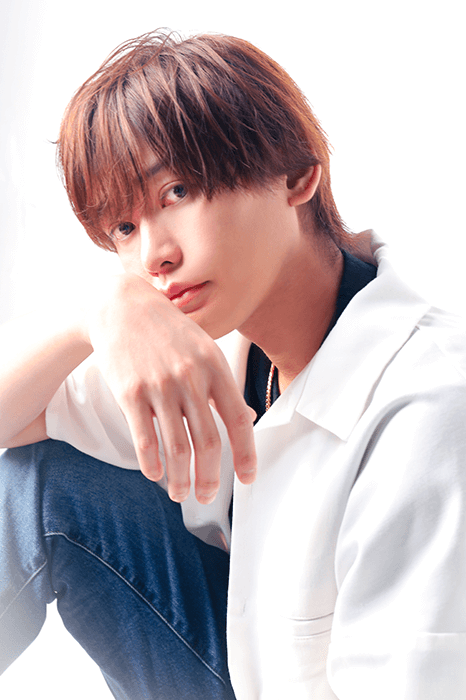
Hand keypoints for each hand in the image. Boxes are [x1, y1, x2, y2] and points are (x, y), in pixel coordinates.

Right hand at [88, 273, 256, 502]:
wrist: (121, 307)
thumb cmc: (168, 331)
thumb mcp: (204, 349)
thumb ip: (223, 386)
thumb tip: (246, 419)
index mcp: (215, 367)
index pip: (238, 421)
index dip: (246, 455)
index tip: (247, 478)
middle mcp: (190, 378)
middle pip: (208, 443)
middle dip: (210, 478)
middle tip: (206, 496)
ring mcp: (159, 386)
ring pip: (176, 448)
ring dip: (180, 479)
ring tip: (180, 492)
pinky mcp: (130, 393)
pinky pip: (145, 440)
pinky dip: (152, 464)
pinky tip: (156, 474)